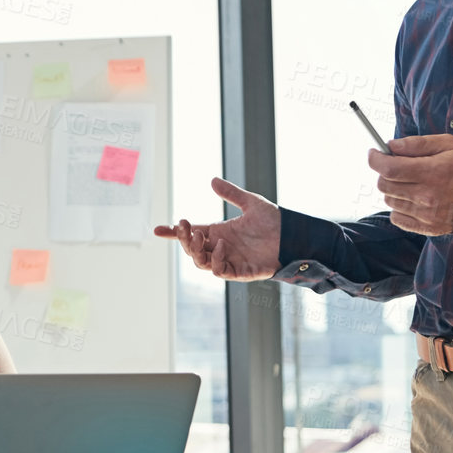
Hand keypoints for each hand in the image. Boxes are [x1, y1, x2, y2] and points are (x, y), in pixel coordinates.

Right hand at [154, 177, 281, 280]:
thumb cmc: (274, 221)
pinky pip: (221, 272)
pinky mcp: (241, 272)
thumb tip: (212, 181)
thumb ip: (231, 194)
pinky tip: (221, 246)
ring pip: (201, 263)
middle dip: (183, 239)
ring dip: (196, 251)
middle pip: (192, 250)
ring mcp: (230, 260)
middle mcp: (221, 248)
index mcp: (219, 232)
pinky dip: (217, 261)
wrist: (294, 236)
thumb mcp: (251, 203)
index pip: (191, 234)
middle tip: (185, 226)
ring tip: (200, 235)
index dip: (174, 233)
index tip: (157, 230)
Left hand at [369, 134, 452, 234]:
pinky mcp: (426, 227)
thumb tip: (391, 146)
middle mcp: (428, 196)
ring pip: (389, 200)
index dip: (376, 159)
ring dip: (394, 190)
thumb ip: (417, 143)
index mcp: (433, 172)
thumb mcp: (447, 144)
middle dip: (385, 173)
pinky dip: (399, 207)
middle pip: (385, 185)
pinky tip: (413, 199)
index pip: (390, 168)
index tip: (374, 153)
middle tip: (397, 167)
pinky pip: (396, 217)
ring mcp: (426, 215)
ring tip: (411, 184)